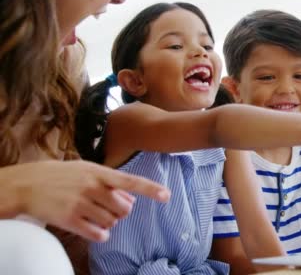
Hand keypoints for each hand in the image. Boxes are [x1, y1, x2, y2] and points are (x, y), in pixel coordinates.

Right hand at [5, 160, 169, 241]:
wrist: (29, 184)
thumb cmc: (63, 175)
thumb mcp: (88, 170)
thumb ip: (111, 182)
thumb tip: (133, 198)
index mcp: (99, 173)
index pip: (130, 181)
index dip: (150, 189)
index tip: (166, 196)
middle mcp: (92, 187)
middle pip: (125, 208)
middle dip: (121, 211)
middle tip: (106, 207)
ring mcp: (81, 203)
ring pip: (112, 222)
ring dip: (108, 222)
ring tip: (93, 213)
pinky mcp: (70, 220)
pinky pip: (98, 234)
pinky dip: (101, 235)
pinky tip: (95, 229)